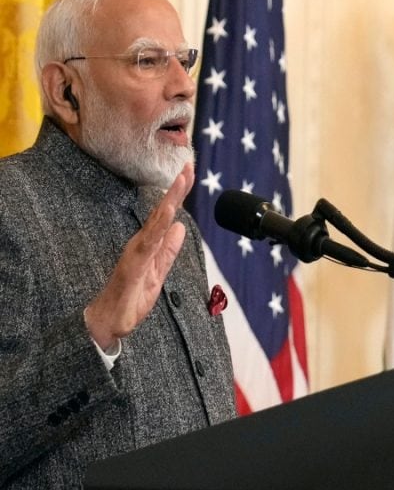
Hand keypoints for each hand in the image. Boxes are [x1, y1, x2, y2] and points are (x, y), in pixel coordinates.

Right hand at [84, 165, 194, 350]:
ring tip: (180, 181)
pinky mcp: (133, 267)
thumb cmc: (131, 300)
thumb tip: (180, 229)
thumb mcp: (159, 273)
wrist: (110, 324)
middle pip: (162, 212)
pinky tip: (168, 215)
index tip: (189, 172)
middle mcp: (142, 244)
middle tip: (188, 165)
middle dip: (176, 189)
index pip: (166, 215)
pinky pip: (147, 245)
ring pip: (155, 223)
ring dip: (169, 201)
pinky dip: (158, 228)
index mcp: (149, 245)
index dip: (178, 194)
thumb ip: (168, 251)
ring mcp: (136, 254)